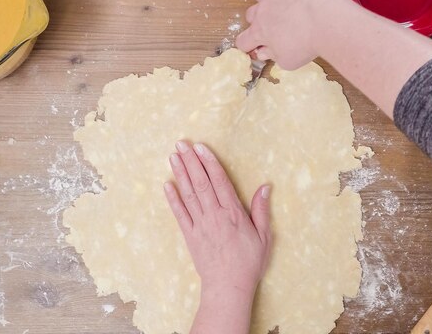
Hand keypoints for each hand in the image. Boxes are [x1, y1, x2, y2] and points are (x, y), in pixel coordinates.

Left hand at [163, 141, 271, 293]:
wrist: (228, 287)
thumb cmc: (249, 262)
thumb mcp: (264, 236)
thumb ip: (262, 210)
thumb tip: (265, 187)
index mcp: (233, 213)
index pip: (219, 181)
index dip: (209, 162)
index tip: (201, 147)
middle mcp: (215, 215)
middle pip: (201, 183)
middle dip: (190, 161)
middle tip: (181, 144)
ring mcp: (200, 225)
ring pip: (188, 194)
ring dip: (180, 174)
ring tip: (173, 156)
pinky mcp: (190, 236)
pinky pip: (180, 214)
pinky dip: (173, 199)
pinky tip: (167, 184)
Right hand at [235, 0, 332, 69]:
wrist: (325, 21)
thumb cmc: (307, 44)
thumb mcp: (288, 61)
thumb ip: (272, 56)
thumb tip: (264, 52)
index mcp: (260, 32)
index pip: (243, 40)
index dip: (247, 46)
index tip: (255, 48)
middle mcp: (263, 11)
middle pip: (250, 15)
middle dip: (257, 22)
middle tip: (272, 28)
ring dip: (266, 1)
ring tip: (278, 7)